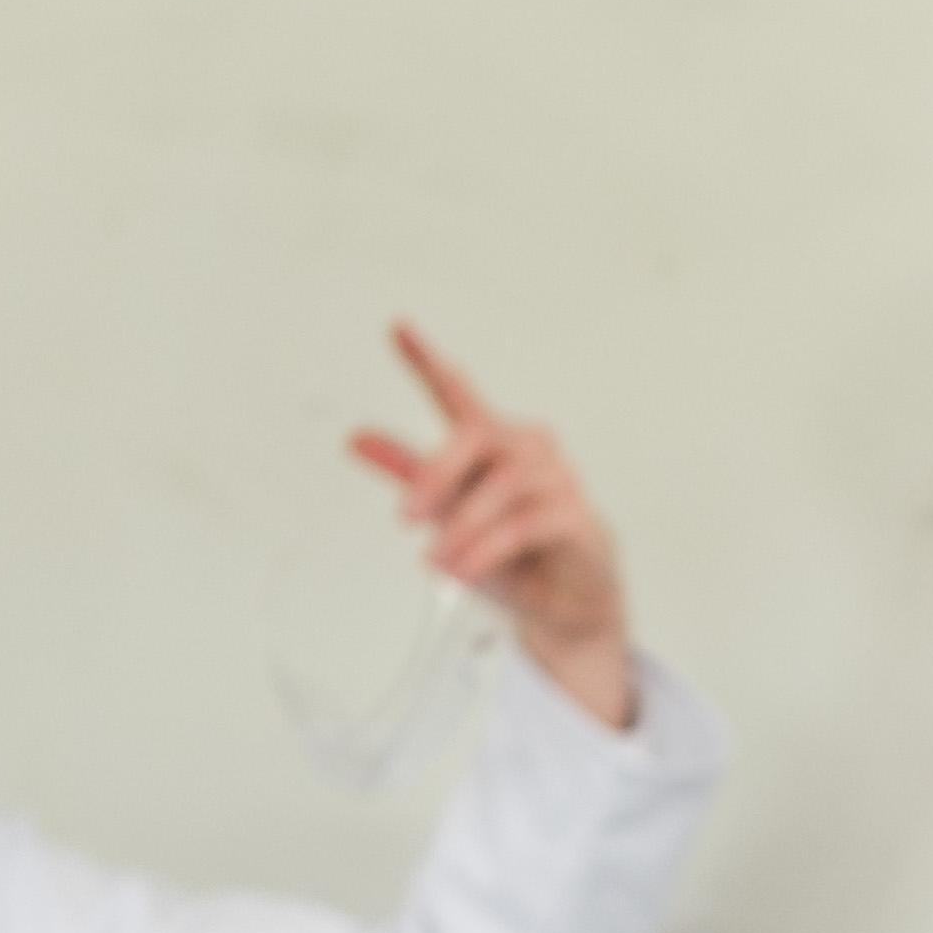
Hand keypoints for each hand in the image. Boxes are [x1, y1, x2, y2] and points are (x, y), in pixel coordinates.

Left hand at [348, 324, 636, 730]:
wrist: (565, 604)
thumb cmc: (512, 554)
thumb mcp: (448, 516)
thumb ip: (409, 475)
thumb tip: (355, 438)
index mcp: (493, 443)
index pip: (458, 392)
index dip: (427, 360)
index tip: (397, 327)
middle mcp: (527, 448)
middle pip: (478, 435)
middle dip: (436, 476)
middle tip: (404, 517)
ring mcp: (558, 478)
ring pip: (500, 487)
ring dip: (461, 528)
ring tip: (436, 562)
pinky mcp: (577, 516)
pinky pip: (525, 525)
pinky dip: (486, 550)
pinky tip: (463, 571)